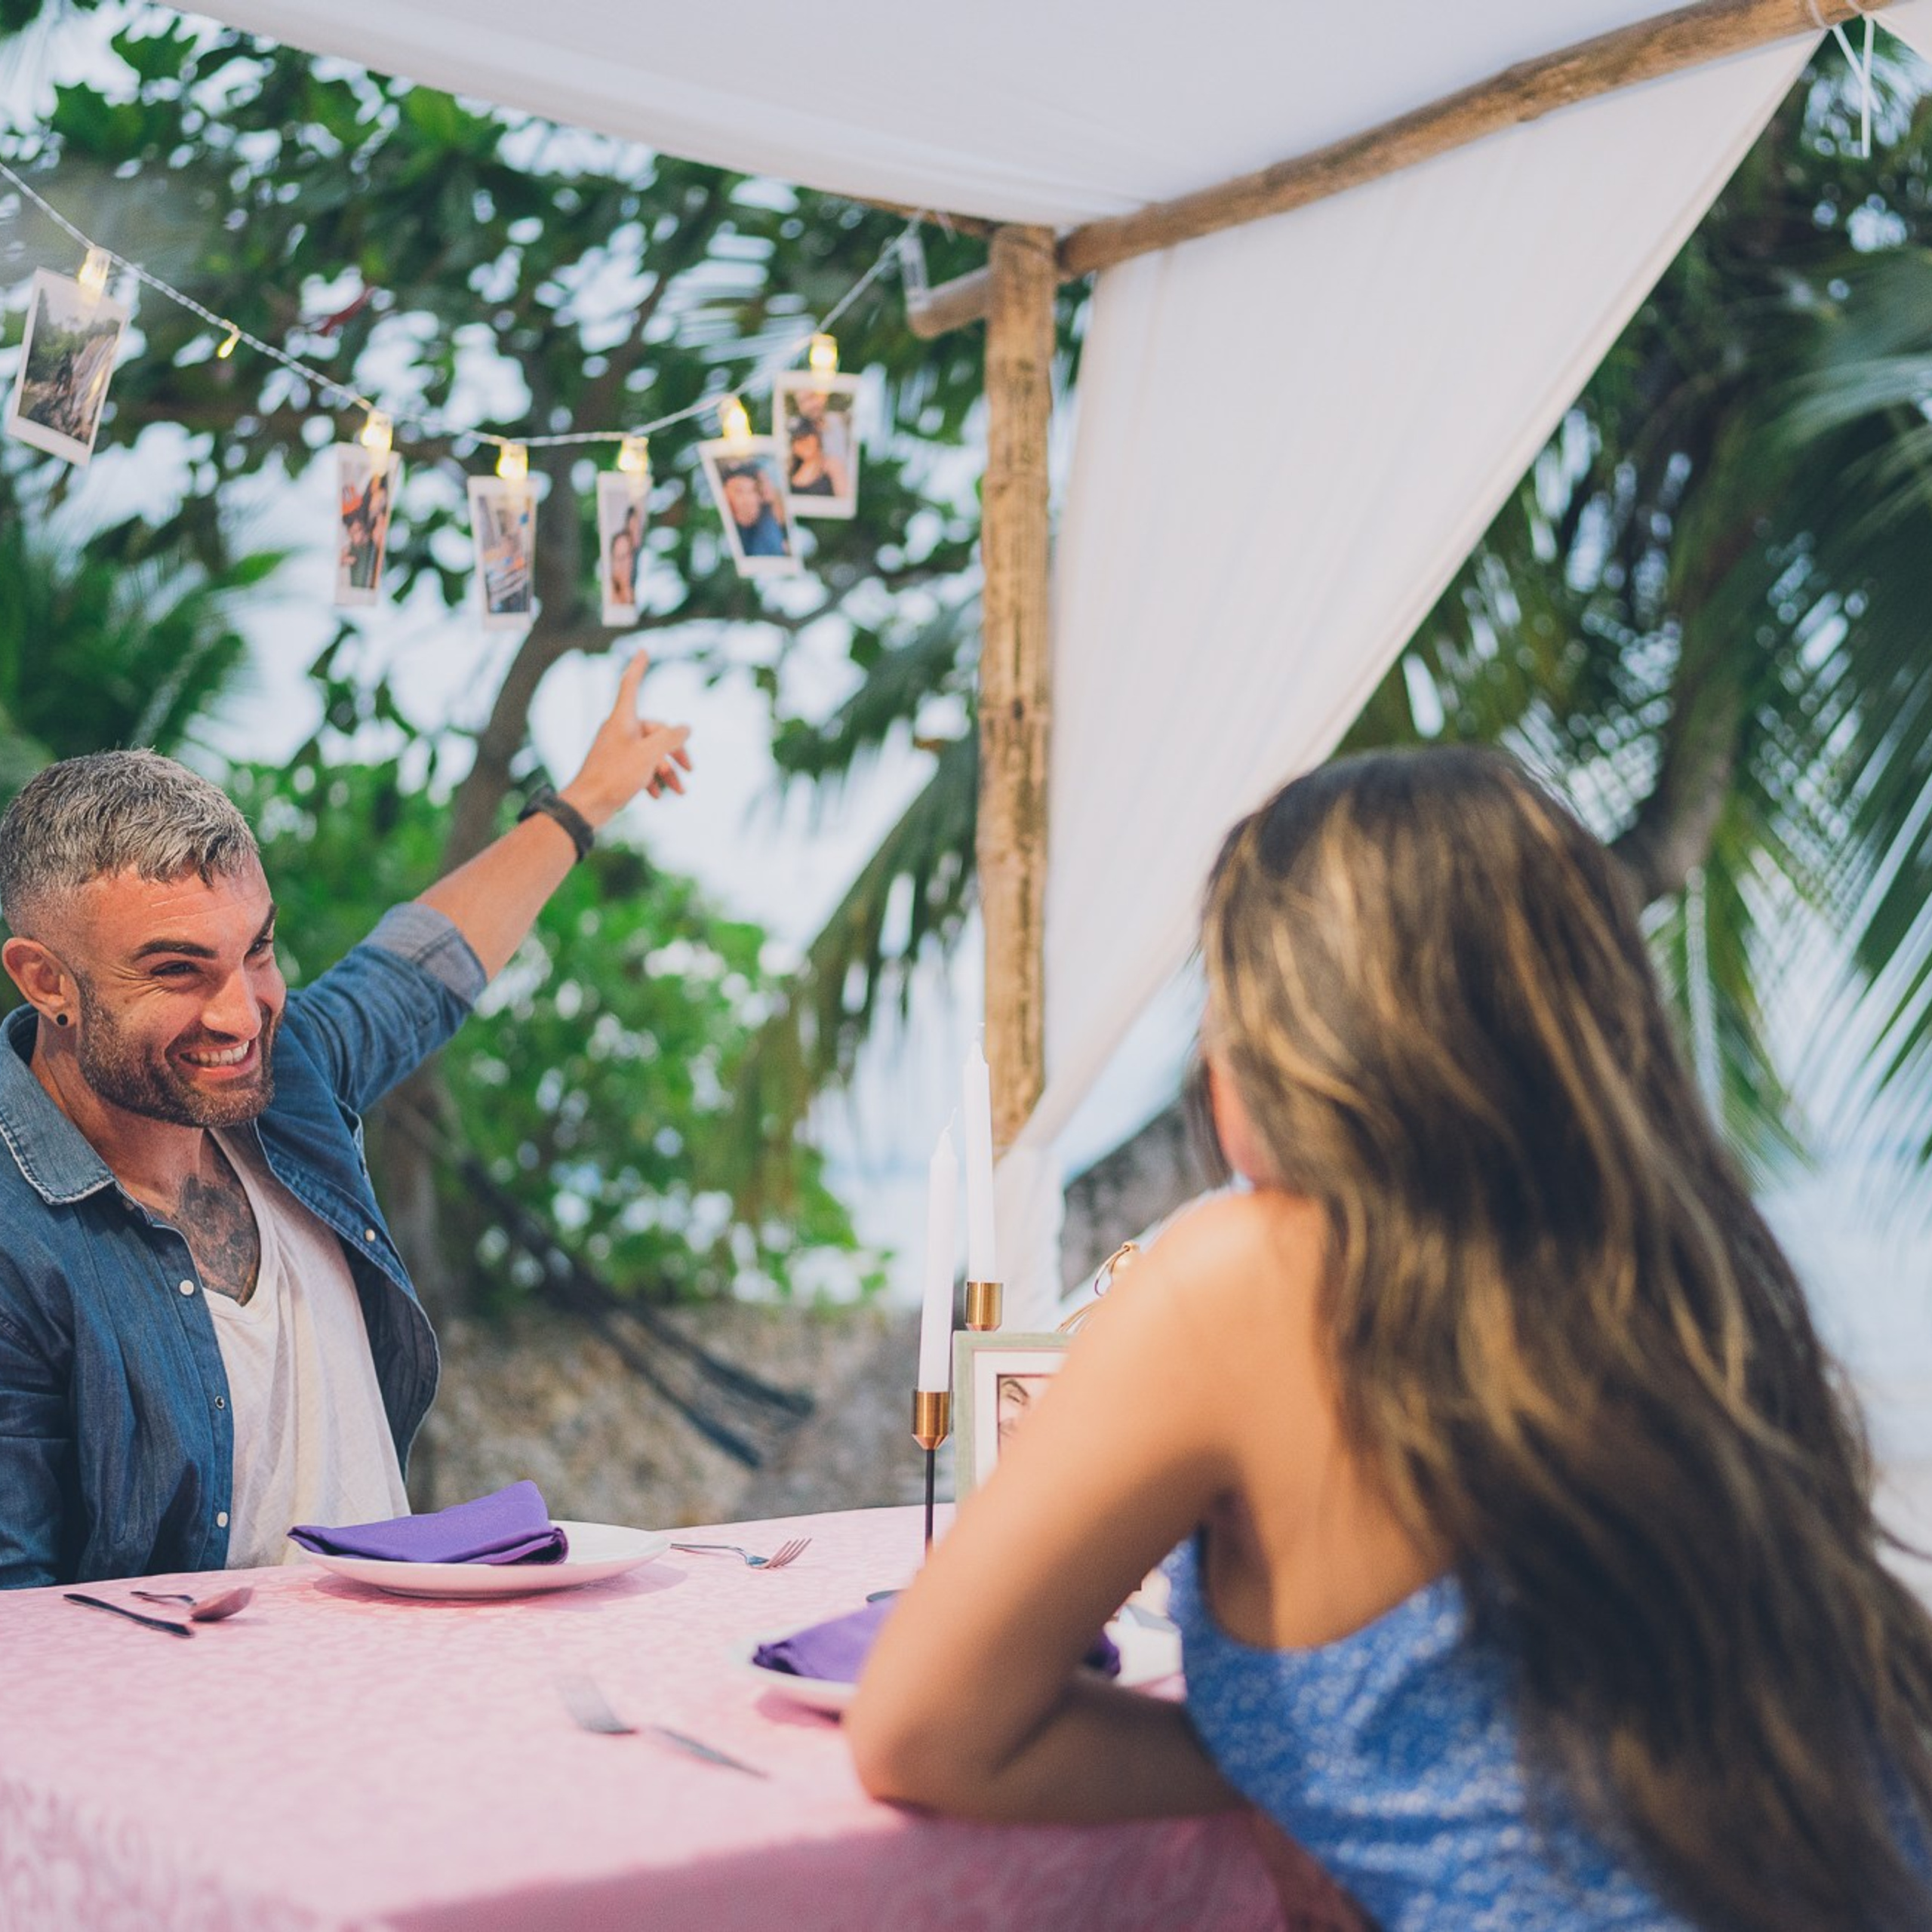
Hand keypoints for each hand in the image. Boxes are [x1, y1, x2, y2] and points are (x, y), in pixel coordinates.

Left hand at [558, 652, 692, 828]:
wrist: (587, 806)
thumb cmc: (615, 777)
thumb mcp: (650, 755)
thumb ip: (671, 739)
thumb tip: (686, 728)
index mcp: (623, 719)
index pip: (631, 685)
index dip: (638, 667)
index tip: (642, 650)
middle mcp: (619, 730)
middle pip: (655, 731)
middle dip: (675, 751)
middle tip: (690, 769)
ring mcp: (616, 749)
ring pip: (650, 752)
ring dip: (667, 770)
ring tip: (679, 790)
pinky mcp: (615, 767)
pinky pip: (639, 766)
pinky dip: (652, 778)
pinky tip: (658, 795)